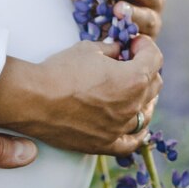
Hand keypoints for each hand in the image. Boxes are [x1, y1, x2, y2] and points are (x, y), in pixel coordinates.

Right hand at [0, 35, 162, 156]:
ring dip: (144, 98)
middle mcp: (132, 105)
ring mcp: (120, 127)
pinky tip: (137, 124)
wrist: (34, 99)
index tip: (134, 43)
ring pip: (146, 113)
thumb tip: (118, 50)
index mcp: (133, 78)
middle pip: (154, 85)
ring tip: (133, 90)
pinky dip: (138, 132)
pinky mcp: (105, 144)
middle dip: (146, 69)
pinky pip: (132, 141)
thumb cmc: (59, 71)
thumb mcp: (88, 49)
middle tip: (130, 62)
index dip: (145, 46)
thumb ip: (110, 49)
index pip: (154, 58)